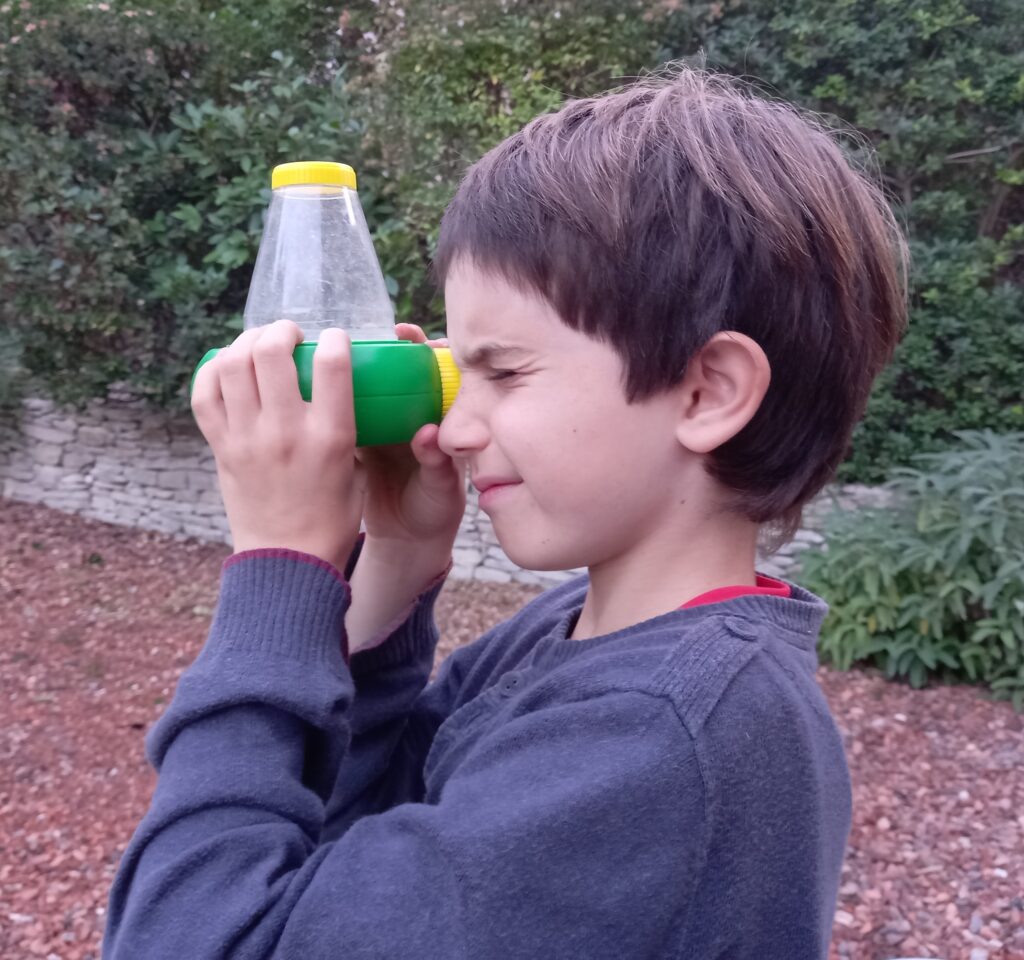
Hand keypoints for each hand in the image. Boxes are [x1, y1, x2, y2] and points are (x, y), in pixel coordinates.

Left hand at [191, 319, 363, 571]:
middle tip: (290, 335)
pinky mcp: (221, 448)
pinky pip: (204, 394)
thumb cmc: (331, 518)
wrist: (288, 561)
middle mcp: (285, 432)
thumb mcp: (355, 469)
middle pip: (271, 352)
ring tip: (258, 344)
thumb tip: (338, 390)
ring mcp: (247, 439)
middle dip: (281, 330)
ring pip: (231, 364)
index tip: (334, 339)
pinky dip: (212, 371)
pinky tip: (227, 367)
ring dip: (246, 342)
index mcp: (330, 437)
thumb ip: (346, 427)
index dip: (334, 338)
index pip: (332, 364)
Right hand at [353, 323, 466, 550]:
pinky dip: (335, 398)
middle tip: (395, 333)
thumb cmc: (434, 509)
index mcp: (434, 421)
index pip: (436, 377)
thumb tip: (428, 435)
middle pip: (402, 374)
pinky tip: (319, 381)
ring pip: (372, 390)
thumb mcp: (440, 488)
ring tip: (348, 348)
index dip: (430, 353)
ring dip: (361, 369)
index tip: (420, 340)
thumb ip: (437, 463)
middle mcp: (409, 417)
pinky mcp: (357, 441)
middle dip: (397, 350)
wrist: (406, 537)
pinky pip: (346, 414)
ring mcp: (382, 427)